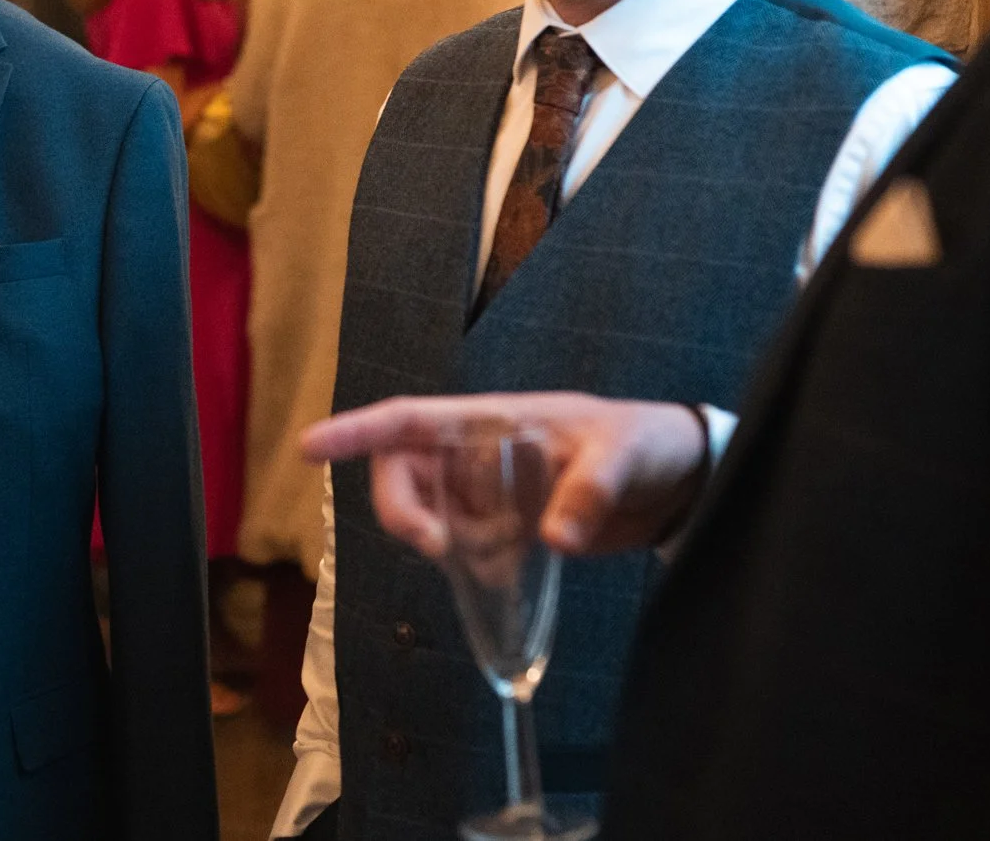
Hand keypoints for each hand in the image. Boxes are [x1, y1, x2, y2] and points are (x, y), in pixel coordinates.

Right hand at [303, 392, 709, 558]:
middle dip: (401, 511)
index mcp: (492, 420)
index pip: (409, 420)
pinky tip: (516, 571)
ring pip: (433, 517)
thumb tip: (555, 540)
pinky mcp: (508, 529)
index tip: (310, 448)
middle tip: (436, 548)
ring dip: (449, 544)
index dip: (356, 431)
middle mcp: (477, 454)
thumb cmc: (647, 443)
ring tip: (504, 559)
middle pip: (404, 475)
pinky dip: (479, 567)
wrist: (679, 478)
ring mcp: (489, 493)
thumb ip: (589, 494)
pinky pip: (469, 549)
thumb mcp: (624, 457)